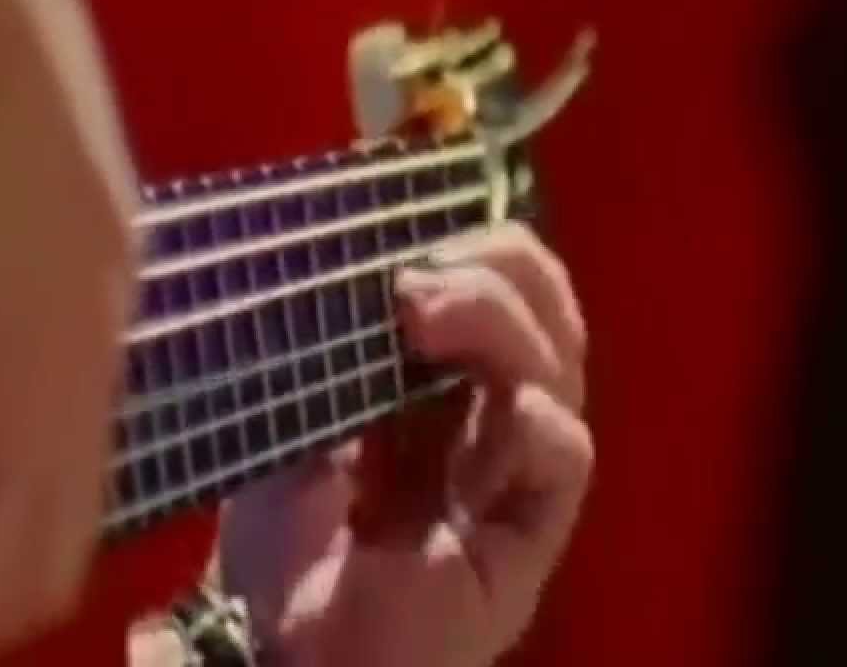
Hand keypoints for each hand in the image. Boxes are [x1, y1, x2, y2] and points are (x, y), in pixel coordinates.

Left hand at [220, 223, 592, 666]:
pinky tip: (489, 402)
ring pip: (560, 369)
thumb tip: (330, 257)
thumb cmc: (284, 548)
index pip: (497, 289)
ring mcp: (514, 476)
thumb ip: (323, 350)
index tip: (402, 224)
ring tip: (424, 305)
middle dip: (498, 266)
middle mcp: (490, 421)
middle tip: (423, 265)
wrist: (281, 660)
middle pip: (545, 314)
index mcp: (443, 388)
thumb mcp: (291, 423)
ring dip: (500, 322)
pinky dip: (532, 416)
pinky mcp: (528, 535)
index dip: (472, 245)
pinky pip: (564, 455)